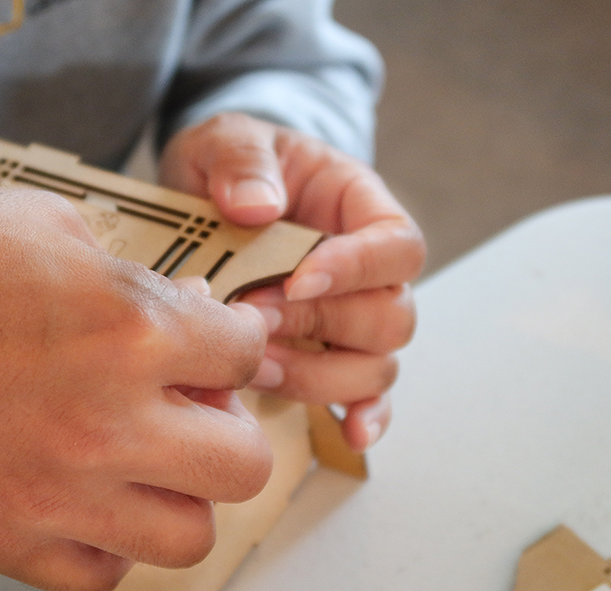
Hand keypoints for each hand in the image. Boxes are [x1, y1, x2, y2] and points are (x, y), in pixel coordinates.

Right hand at [0, 188, 270, 590]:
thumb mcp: (46, 226)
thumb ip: (133, 274)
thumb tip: (187, 310)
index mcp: (128, 329)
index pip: (245, 354)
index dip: (241, 339)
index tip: (223, 340)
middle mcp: (107, 421)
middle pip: (247, 464)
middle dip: (233, 426)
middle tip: (199, 404)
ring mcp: (59, 494)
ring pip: (192, 537)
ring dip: (185, 493)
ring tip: (153, 459)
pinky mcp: (6, 540)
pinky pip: (104, 575)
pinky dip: (113, 542)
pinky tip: (92, 498)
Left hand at [161, 113, 425, 452]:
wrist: (213, 194)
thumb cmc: (233, 165)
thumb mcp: (227, 140)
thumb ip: (241, 161)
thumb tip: (256, 207)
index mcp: (359, 207)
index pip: (397, 244)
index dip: (358, 269)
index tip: (298, 281)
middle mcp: (368, 269)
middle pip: (392, 316)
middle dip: (322, 325)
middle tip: (254, 319)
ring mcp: (351, 318)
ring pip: (377, 366)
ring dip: (319, 376)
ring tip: (253, 365)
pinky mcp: (327, 354)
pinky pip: (365, 394)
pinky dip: (362, 415)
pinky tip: (347, 432)